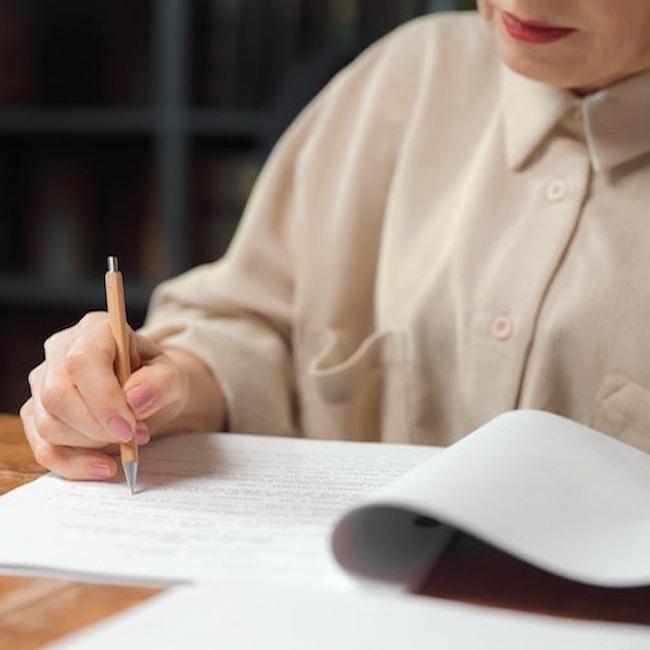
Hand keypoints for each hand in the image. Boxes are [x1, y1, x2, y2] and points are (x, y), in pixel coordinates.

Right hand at [20, 312, 195, 479]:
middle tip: (133, 437)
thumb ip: (162, 383)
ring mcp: (43, 382)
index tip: (130, 426)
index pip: (82, 361)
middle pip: (57, 395)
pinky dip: (74, 464)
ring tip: (127, 441)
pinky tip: (104, 466)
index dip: (104, 399)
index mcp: (95, 330)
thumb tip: (135, 399)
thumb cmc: (156, 380)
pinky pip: (44, 448)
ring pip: (49, 424)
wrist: (148, 393)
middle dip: (97, 427)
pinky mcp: (38, 413)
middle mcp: (60, 351)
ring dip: (91, 444)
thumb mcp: (173, 377)